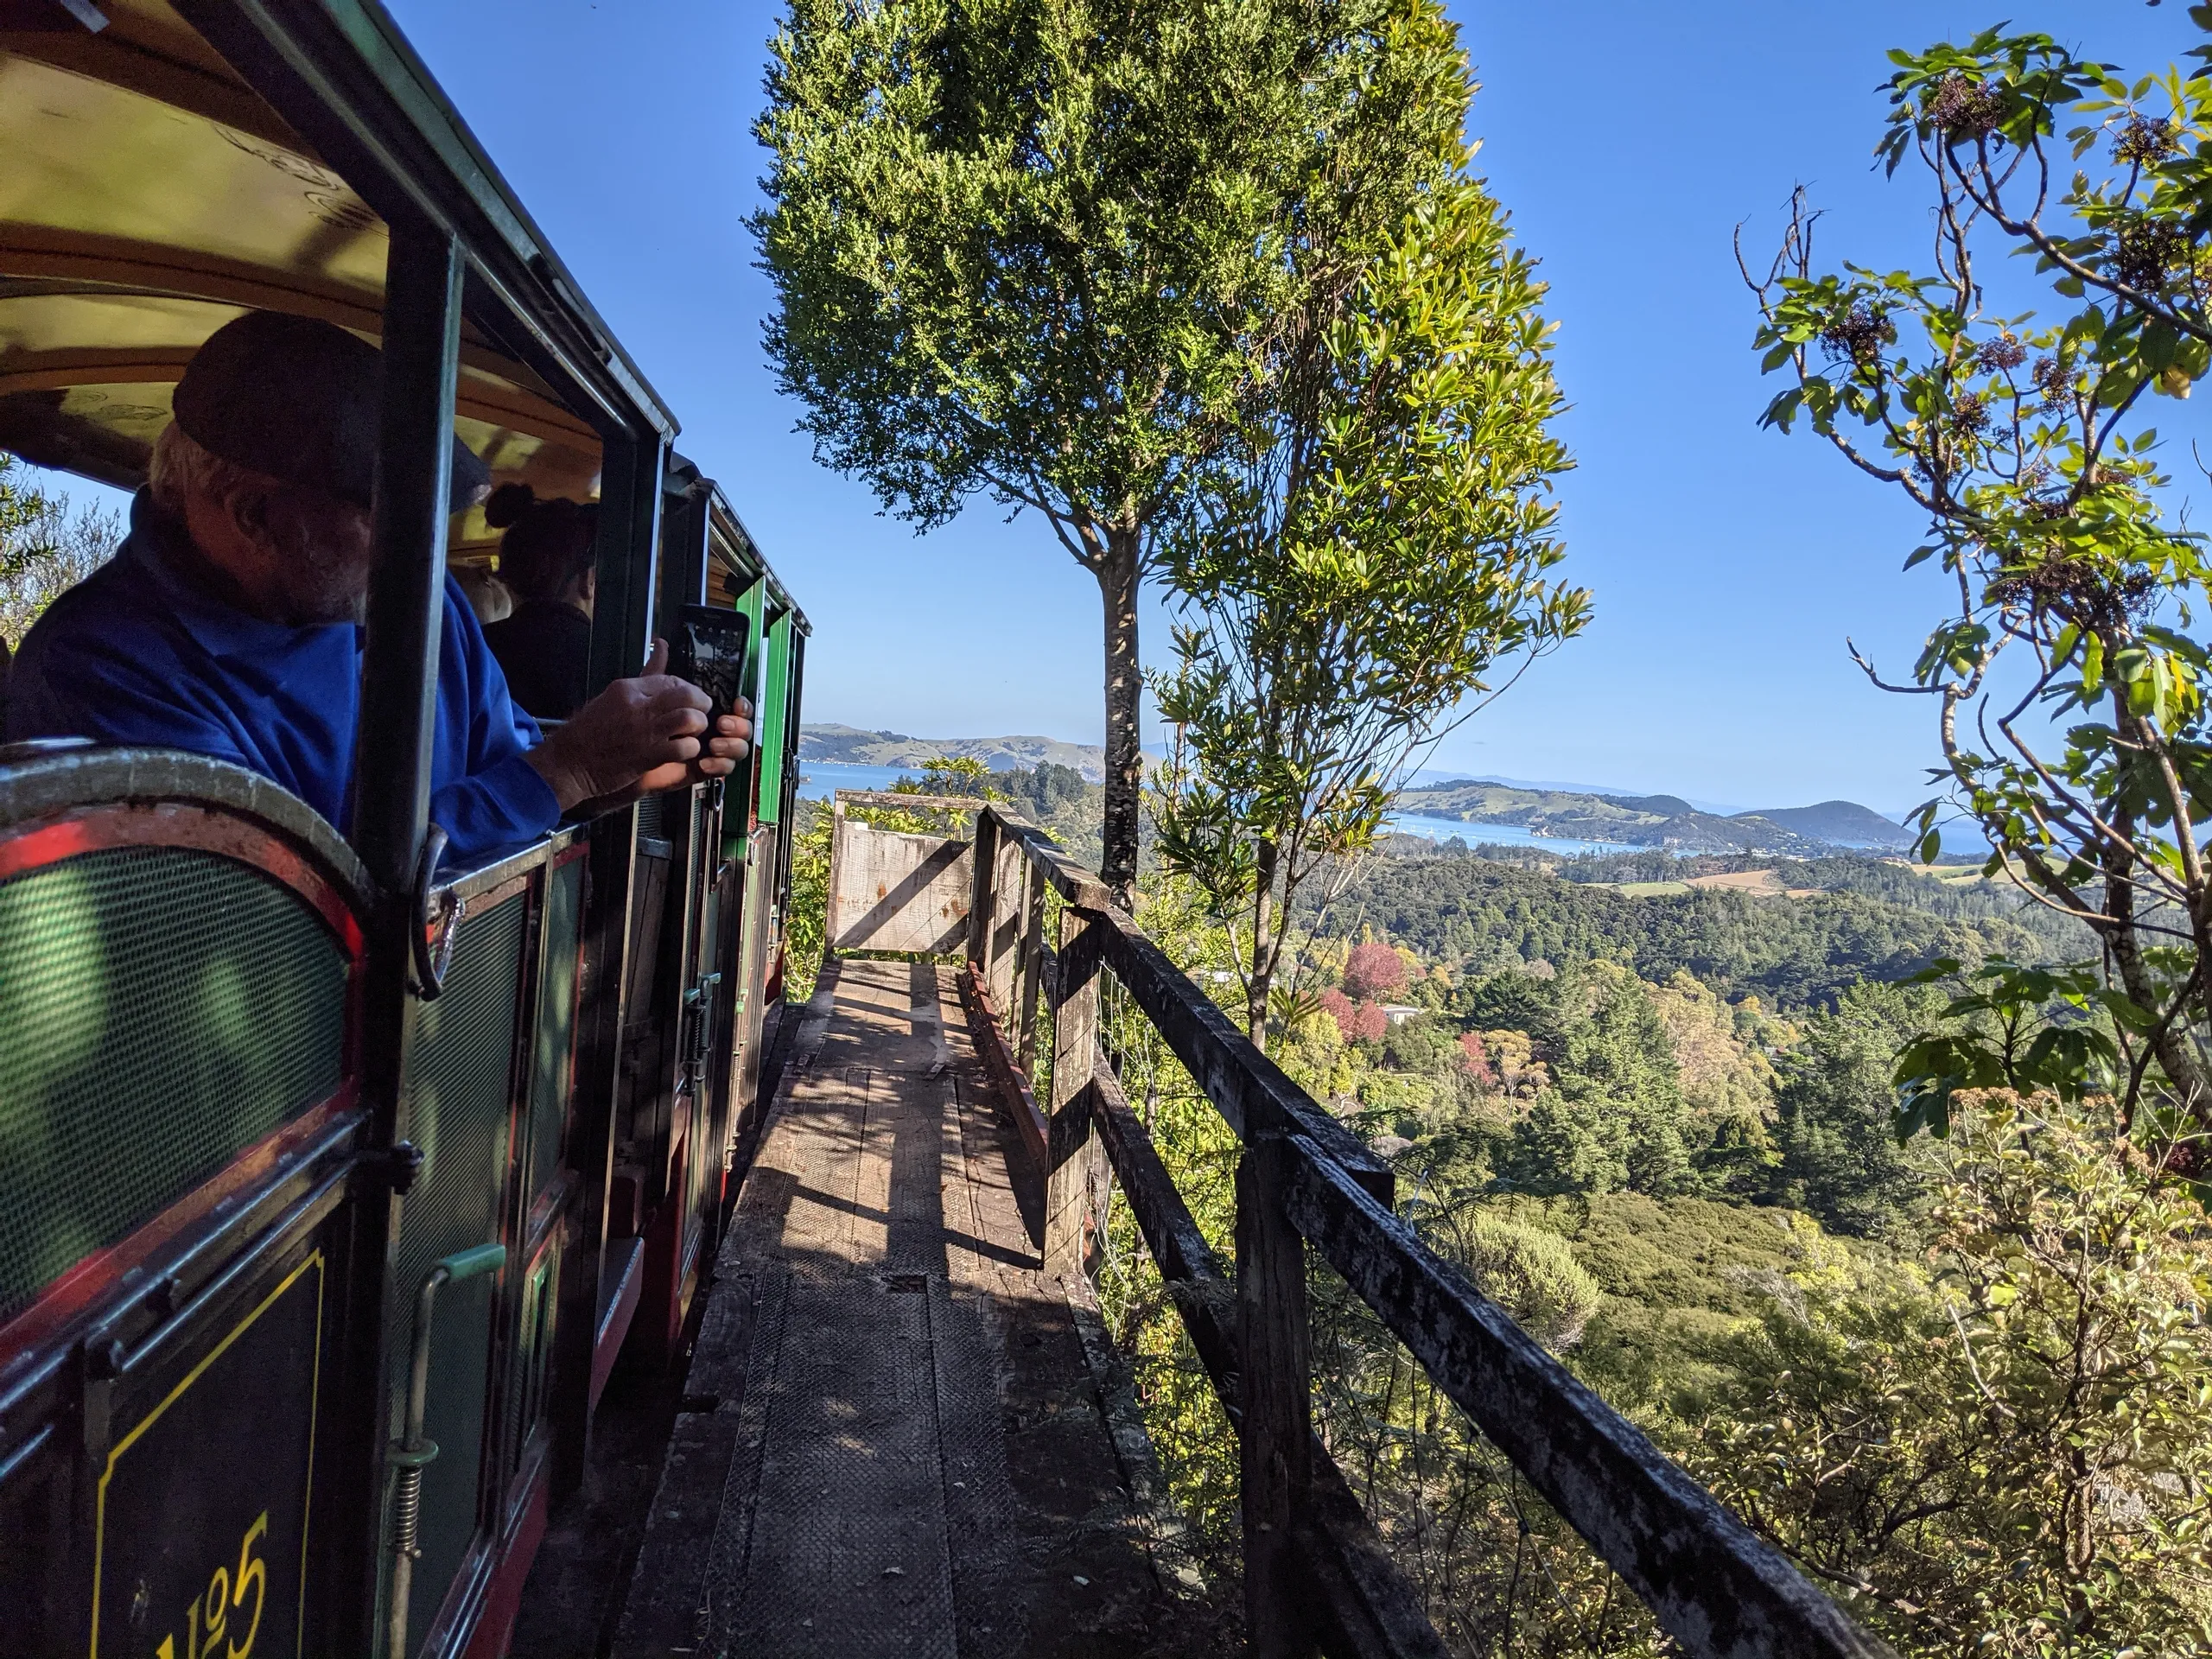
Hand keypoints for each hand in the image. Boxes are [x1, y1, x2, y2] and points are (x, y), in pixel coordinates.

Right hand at [527, 638, 754, 812]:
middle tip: (702, 712)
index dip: (686, 689)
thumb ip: (643, 677)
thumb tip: (662, 644)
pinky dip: (690, 749)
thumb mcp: (611, 697)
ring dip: (697, 726)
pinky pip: (683, 747)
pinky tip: (683, 751)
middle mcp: (637, 706)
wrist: (568, 763)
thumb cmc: (588, 732)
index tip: (687, 699)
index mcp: (627, 688)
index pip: (671, 679)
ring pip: (689, 719)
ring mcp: (644, 731)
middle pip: (686, 695)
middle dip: (701, 703)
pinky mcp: (648, 756)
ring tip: (693, 732)